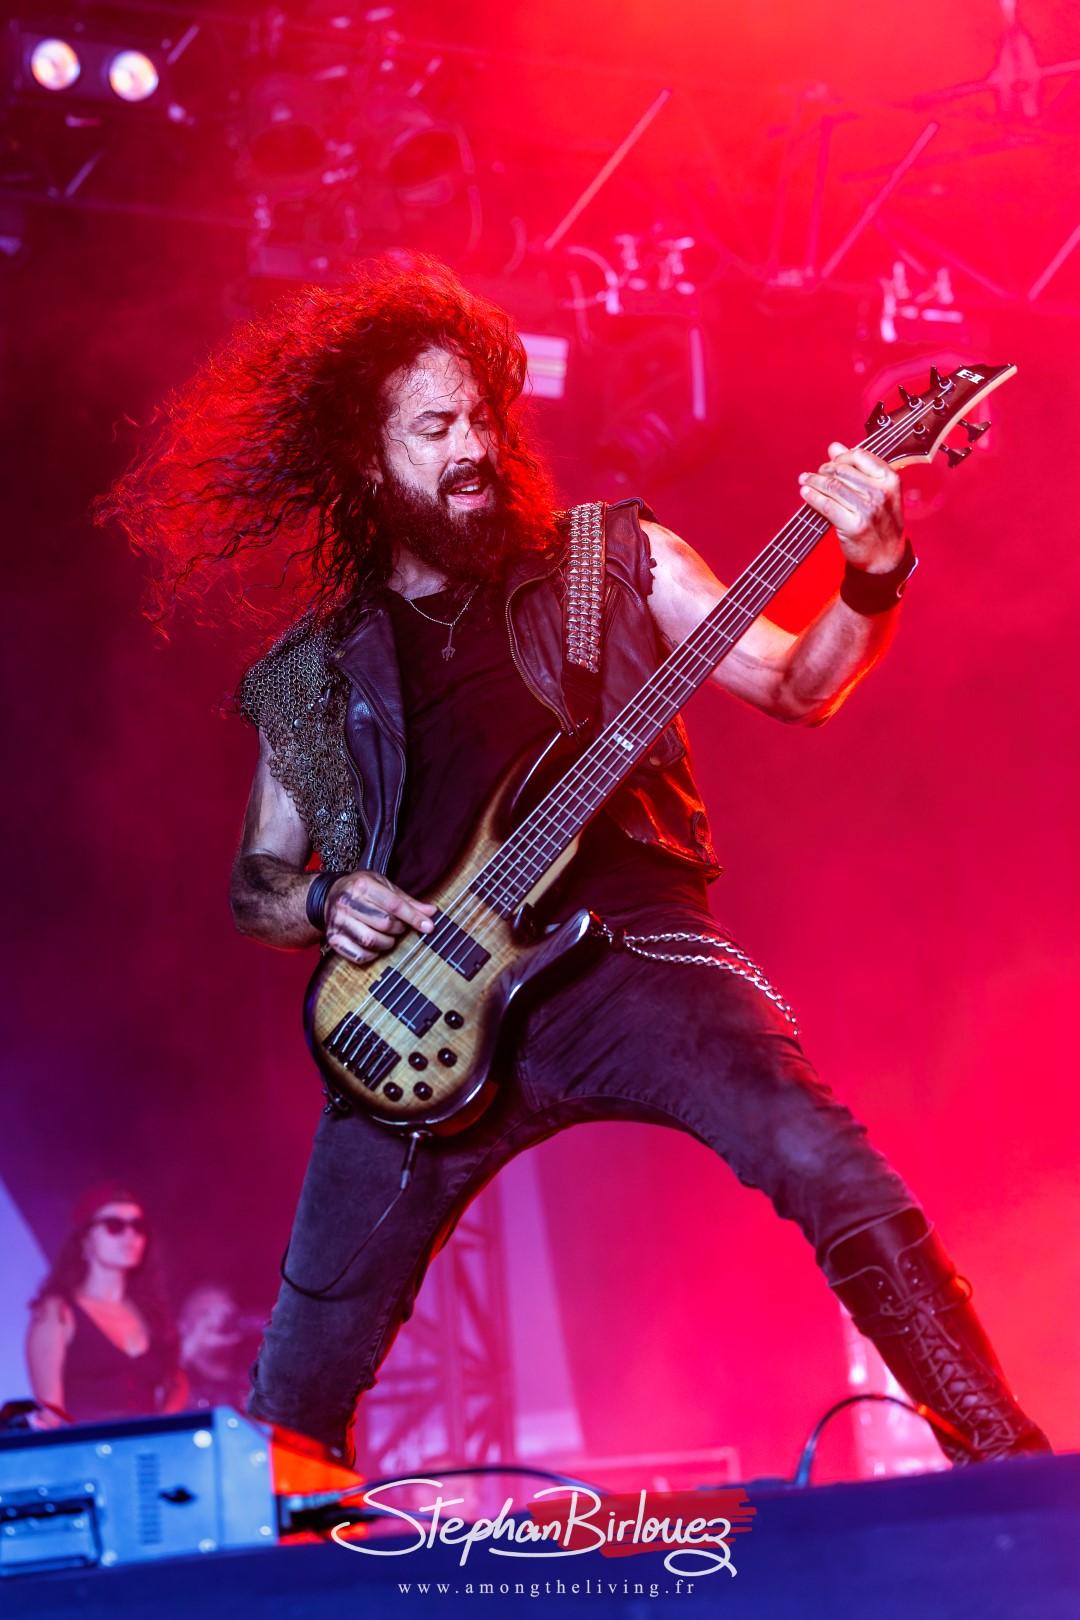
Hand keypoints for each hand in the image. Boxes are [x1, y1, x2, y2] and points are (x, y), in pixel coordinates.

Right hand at [324, 871, 436, 964]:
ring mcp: (338, 922)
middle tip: (399, 927)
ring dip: (386, 943)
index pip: (394, 905)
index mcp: (362, 885)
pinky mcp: (333, 938)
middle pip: (384, 924)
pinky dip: (372, 955)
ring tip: (388, 937)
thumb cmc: (361, 890)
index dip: (414, 918)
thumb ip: (407, 901)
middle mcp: (348, 902)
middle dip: (398, 929)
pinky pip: (358, 955)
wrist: (328, 895)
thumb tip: (432, 912)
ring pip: (371, 941)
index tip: (429, 927)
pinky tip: (375, 946)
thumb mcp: (384, 886)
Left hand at [799, 443, 904, 573]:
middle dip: (824, 470)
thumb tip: (834, 446)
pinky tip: (805, 494)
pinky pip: (827, 505)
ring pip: (832, 486)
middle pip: (843, 471)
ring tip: (805, 480)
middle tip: (815, 474)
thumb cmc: (882, 523)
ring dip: (814, 481)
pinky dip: (812, 497)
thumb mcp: (879, 492)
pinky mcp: (853, 525)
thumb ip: (858, 468)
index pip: (860, 456)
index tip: (831, 462)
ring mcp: (867, 509)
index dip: (840, 456)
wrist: (886, 558)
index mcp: (890, 480)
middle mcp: (880, 493)